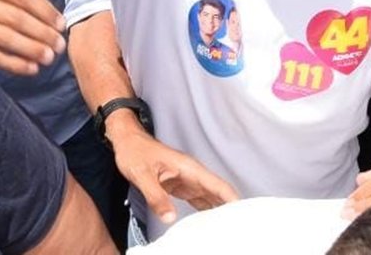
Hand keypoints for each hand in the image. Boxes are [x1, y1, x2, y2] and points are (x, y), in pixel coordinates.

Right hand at [0, 0, 66, 74]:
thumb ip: (32, 0)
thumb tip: (56, 20)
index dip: (45, 11)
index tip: (62, 25)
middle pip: (14, 17)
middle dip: (41, 33)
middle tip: (59, 46)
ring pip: (4, 37)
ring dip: (30, 49)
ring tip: (48, 58)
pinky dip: (14, 64)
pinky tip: (31, 68)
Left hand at [110, 127, 237, 224]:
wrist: (127, 141)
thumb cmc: (135, 151)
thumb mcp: (142, 174)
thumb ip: (156, 196)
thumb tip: (170, 218)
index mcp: (189, 168)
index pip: (218, 185)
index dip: (233, 199)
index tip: (244, 213)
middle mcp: (192, 174)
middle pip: (218, 193)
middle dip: (231, 208)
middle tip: (239, 226)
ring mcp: (187, 180)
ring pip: (210, 197)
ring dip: (220, 211)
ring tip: (229, 228)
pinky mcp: (180, 186)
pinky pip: (199, 200)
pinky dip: (206, 211)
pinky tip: (210, 222)